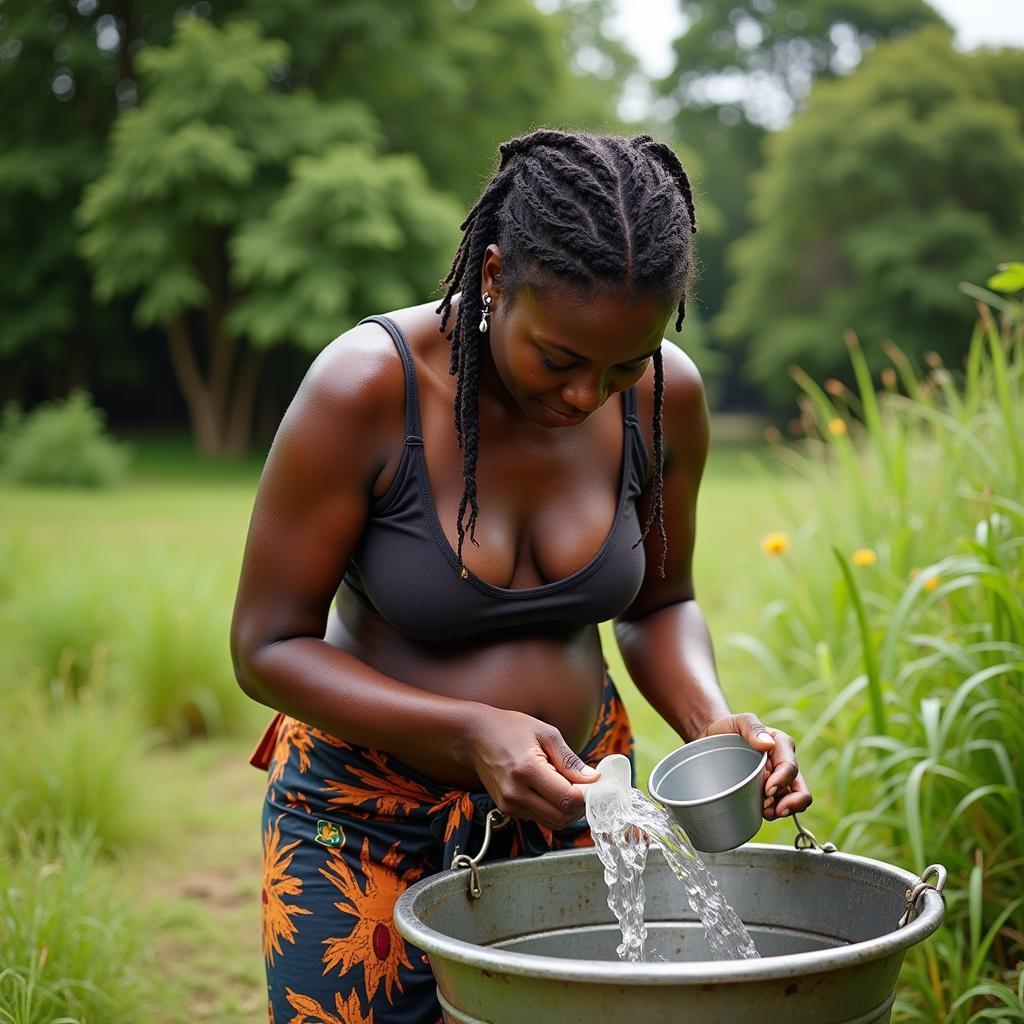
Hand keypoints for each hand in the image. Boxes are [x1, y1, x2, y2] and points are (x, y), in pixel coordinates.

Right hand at [463, 706, 600, 829]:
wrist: (475, 737)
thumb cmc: (510, 729)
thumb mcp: (546, 734)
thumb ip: (570, 760)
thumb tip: (593, 779)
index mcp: (528, 770)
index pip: (568, 799)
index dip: (587, 796)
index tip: (593, 784)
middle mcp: (516, 793)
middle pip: (562, 817)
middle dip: (579, 806)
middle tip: (583, 787)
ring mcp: (510, 805)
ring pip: (552, 822)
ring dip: (566, 810)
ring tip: (564, 785)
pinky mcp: (507, 810)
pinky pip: (539, 818)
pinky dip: (551, 809)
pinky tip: (549, 789)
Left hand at [698, 713, 811, 820]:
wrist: (712, 740)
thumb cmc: (728, 728)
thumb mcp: (740, 721)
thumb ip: (753, 728)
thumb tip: (768, 744)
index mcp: (781, 746)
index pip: (790, 768)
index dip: (782, 781)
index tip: (767, 789)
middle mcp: (783, 765)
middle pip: (801, 791)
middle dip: (792, 804)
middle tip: (773, 809)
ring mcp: (777, 781)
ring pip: (791, 803)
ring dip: (780, 811)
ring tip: (763, 810)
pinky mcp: (766, 792)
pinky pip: (776, 808)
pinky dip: (771, 813)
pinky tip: (759, 811)